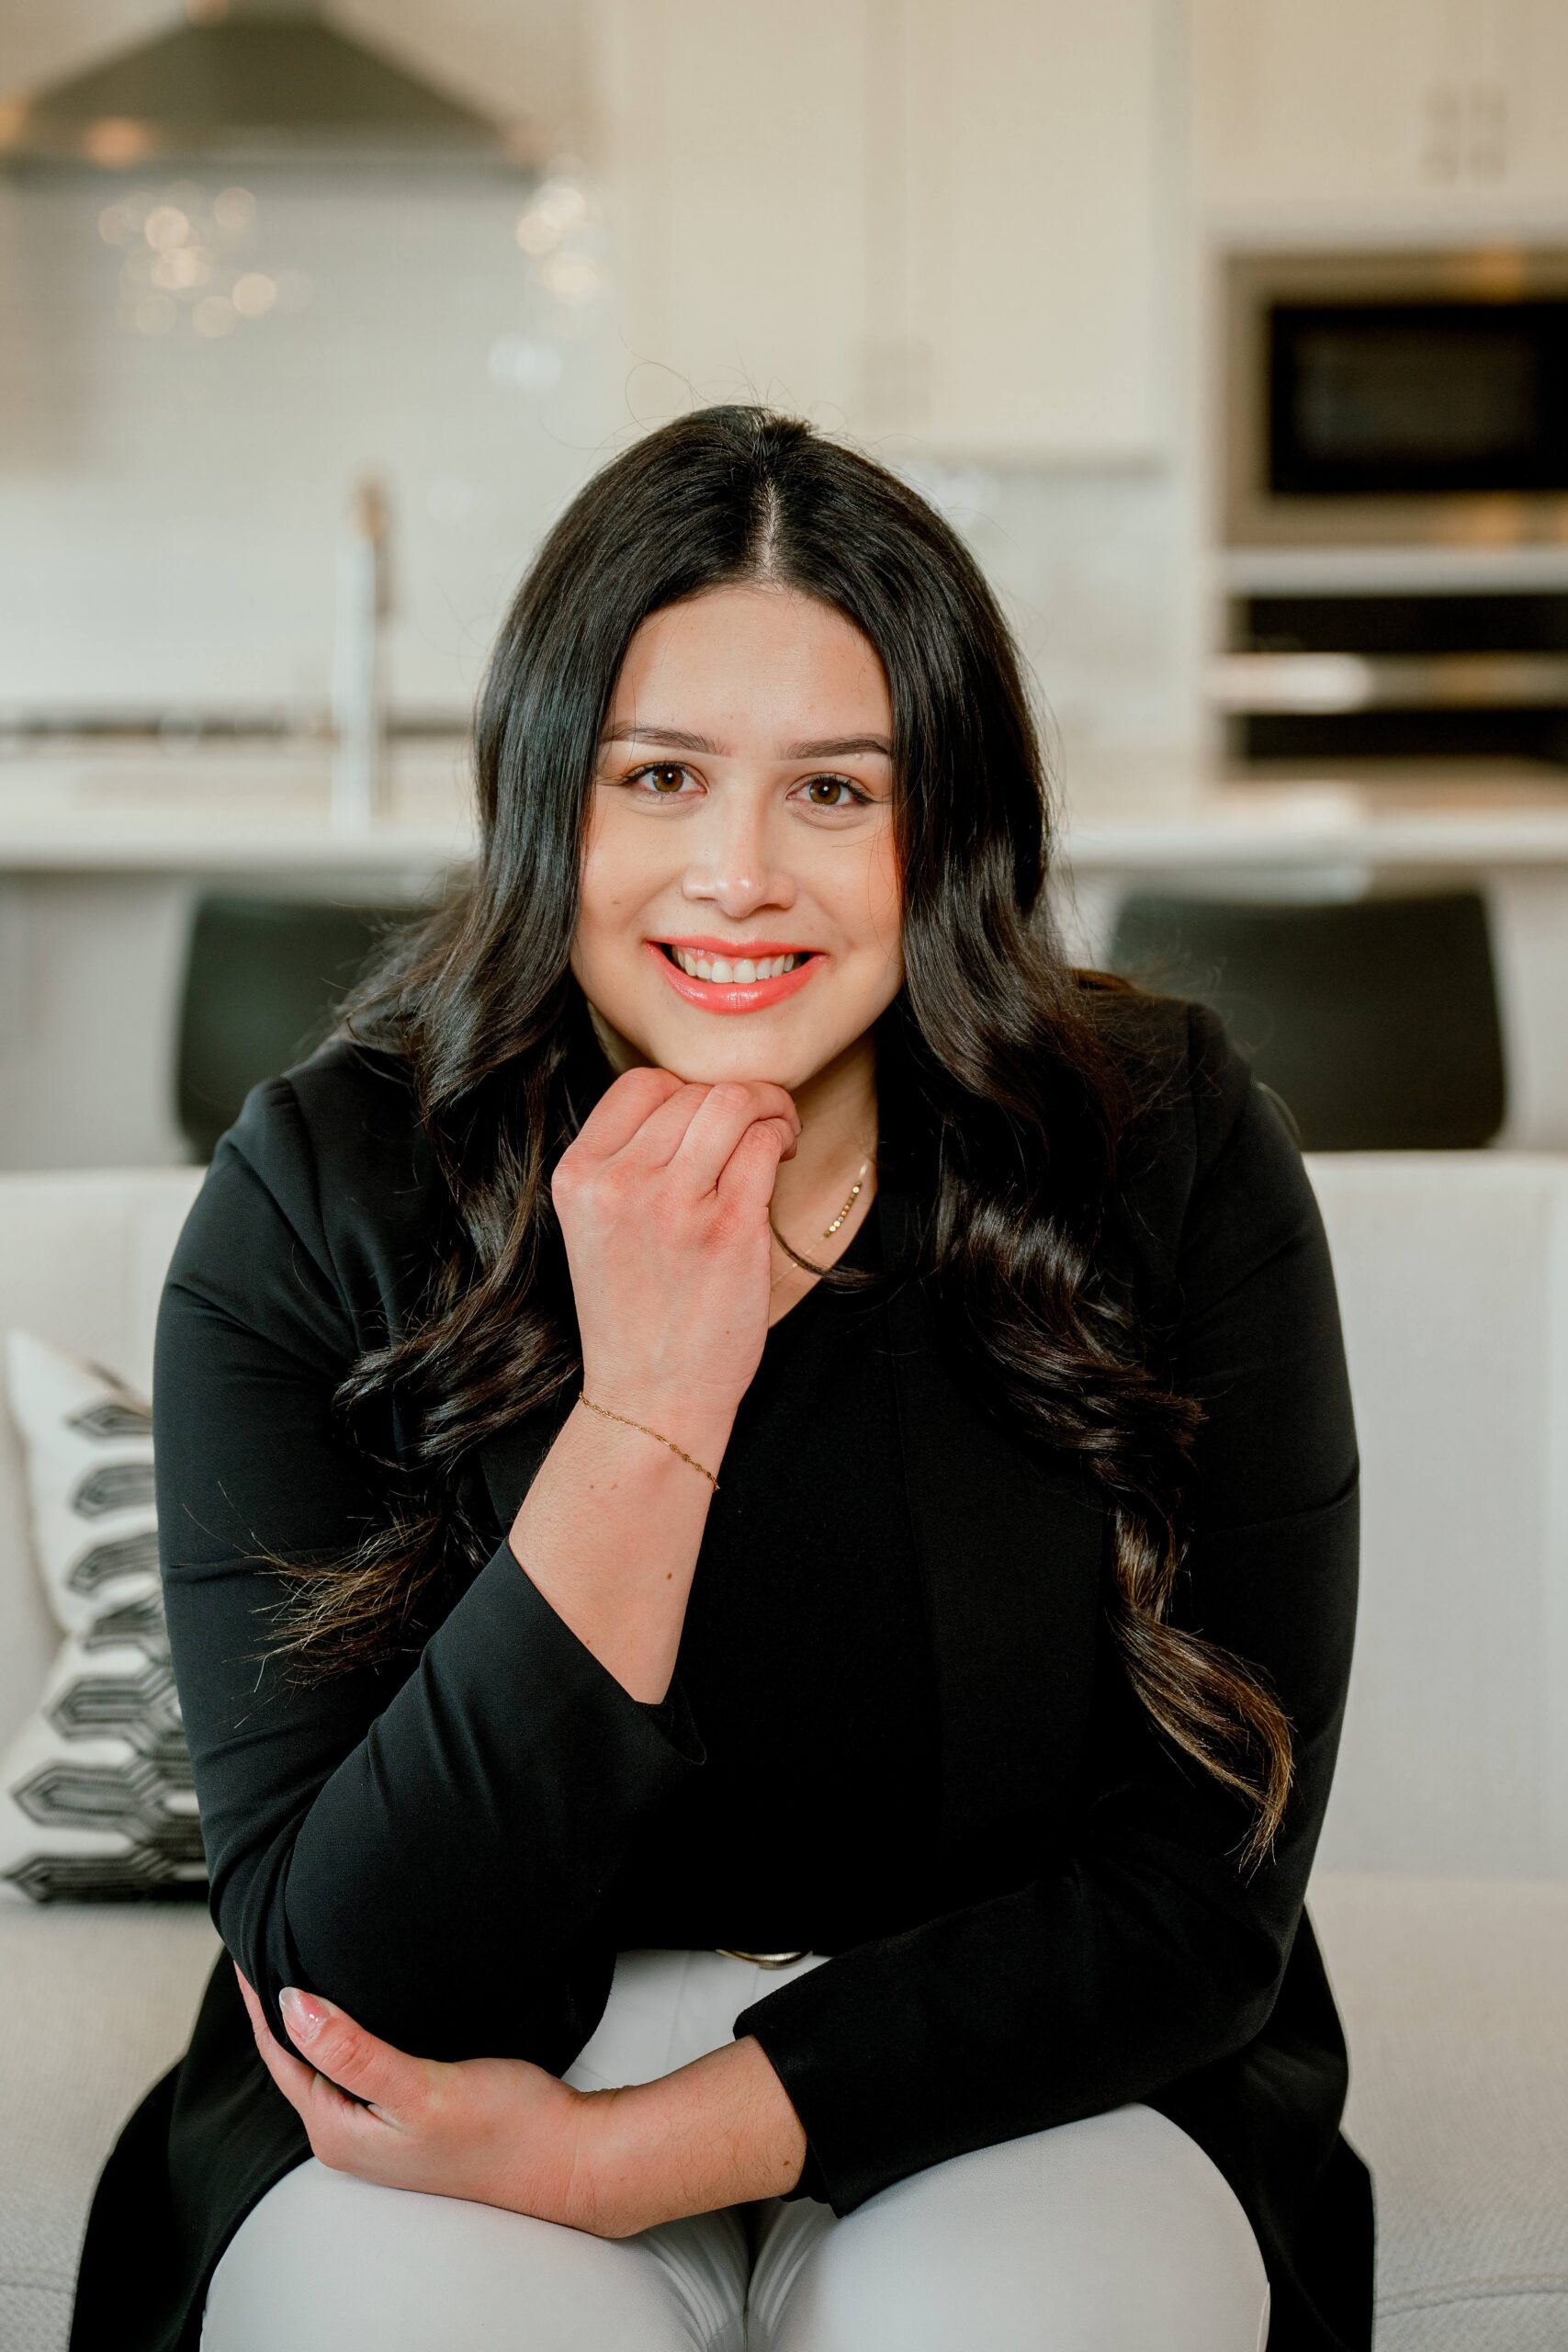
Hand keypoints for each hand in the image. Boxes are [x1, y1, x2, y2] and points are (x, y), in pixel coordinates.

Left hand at [233, 1965, 605, 2231]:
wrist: (565, 2157)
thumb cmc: (504, 2129)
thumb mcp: (420, 2087)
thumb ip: (353, 2050)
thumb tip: (291, 2005)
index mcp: (340, 2132)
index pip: (282, 2056)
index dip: (261, 2002)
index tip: (247, 1951)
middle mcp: (351, 2136)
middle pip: (298, 2061)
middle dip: (280, 2009)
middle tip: (266, 1948)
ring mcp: (380, 2130)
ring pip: (328, 2062)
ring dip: (313, 2019)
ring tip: (302, 1969)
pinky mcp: (409, 2117)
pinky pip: (358, 2065)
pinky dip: (346, 2031)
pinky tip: (358, 2010)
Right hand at [552, 1067, 800, 1420]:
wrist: (651, 1396)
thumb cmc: (635, 1316)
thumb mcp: (598, 1228)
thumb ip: (626, 1165)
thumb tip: (695, 1104)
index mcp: (579, 1177)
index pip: (640, 1085)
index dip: (687, 1089)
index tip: (711, 1116)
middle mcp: (619, 1184)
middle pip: (693, 1090)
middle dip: (737, 1096)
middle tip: (760, 1123)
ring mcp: (674, 1205)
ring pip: (732, 1102)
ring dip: (767, 1105)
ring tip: (777, 1132)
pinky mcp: (728, 1228)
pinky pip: (763, 1145)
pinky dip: (781, 1138)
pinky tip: (783, 1157)